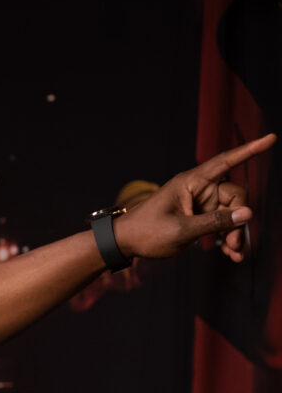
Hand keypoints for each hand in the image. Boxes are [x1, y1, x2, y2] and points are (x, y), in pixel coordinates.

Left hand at [114, 132, 274, 262]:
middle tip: (234, 245)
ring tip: (234, 254)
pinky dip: (227, 238)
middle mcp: (198, 189)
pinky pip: (221, 223)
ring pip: (231, 213)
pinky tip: (232, 254)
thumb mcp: (181, 230)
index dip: (249, 150)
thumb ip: (214, 222)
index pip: (226, 162)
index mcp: (191, 182)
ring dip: (235, 234)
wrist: (125, 243)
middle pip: (235, 197)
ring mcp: (199, 203)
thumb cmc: (146, 232)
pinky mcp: (198, 217)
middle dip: (239, 221)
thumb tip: (247, 213)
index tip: (271, 138)